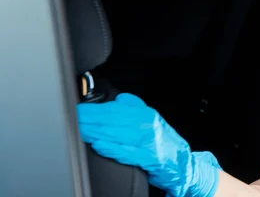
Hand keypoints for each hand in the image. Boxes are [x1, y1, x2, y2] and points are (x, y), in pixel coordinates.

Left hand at [77, 93, 220, 196]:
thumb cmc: (165, 143)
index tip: (79, 109)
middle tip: (73, 118)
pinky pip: (127, 152)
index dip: (95, 109)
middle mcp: (149, 125)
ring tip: (80, 130)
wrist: (183, 164)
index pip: (116, 109)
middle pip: (114, 120)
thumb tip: (119, 99)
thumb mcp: (152, 121)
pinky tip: (99, 145)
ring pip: (118, 134)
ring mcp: (150, 142)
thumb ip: (136, 109)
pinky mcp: (150, 158)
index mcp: (147, 114)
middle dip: (91, 119)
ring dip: (96, 131)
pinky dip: (112, 148)